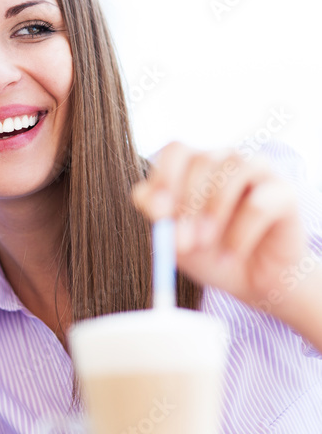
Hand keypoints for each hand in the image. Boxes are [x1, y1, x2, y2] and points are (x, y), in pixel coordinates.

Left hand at [132, 143, 318, 324]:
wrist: (256, 282)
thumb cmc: (212, 255)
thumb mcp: (177, 241)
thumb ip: (160, 219)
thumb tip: (150, 201)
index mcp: (196, 167)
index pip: (175, 151)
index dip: (163, 177)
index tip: (158, 211)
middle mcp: (226, 161)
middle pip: (200, 161)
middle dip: (186, 206)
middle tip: (182, 243)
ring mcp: (258, 171)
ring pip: (230, 173)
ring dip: (212, 213)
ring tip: (205, 246)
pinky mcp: (284, 193)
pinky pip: (258, 204)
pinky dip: (240, 233)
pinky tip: (232, 255)